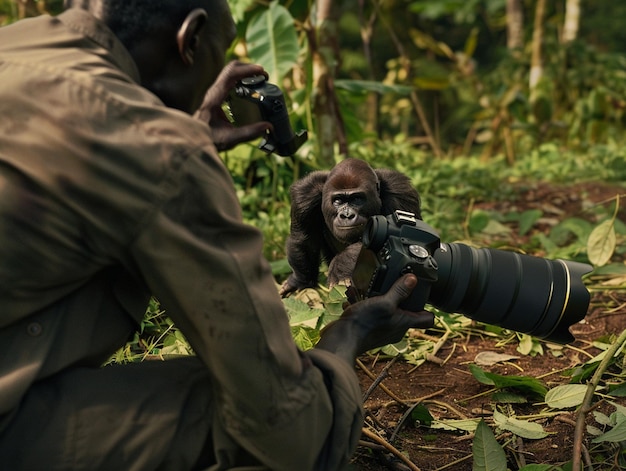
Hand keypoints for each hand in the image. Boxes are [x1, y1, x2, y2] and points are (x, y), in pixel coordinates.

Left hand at [195, 60, 271, 150]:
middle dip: (248, 68)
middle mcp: (214, 91)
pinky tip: (251, 85)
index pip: (230, 75)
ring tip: (260, 78)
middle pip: (231, 68)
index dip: (247, 70)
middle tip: (264, 75)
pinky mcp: (217, 94)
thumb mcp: (229, 138)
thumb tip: (268, 126)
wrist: (193, 140)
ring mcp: (215, 91)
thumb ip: (249, 133)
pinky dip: (242, 77)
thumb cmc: (208, 139)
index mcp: (215, 98)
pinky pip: (230, 79)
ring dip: (245, 71)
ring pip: (230, 72)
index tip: (261, 72)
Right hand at [315, 274, 433, 363]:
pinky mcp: (367, 329)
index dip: (428, 307)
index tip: (422, 294)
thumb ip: (399, 291)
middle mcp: (395, 329)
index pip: (427, 319)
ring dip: (375, 298)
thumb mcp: (384, 302)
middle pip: (404, 311)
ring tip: (365, 288)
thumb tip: (413, 279)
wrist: (342, 339)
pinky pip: (368, 313)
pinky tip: (353, 296)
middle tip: (390, 285)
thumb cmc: (365, 323)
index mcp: (404, 323)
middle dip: (396, 297)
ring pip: (383, 310)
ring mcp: (381, 330)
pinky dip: (362, 304)